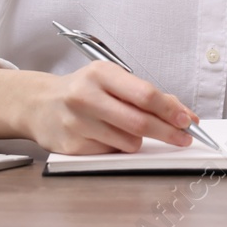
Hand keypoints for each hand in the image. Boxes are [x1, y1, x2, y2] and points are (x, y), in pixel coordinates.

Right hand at [24, 61, 200, 154]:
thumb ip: (146, 95)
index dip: (170, 109)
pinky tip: (105, 135)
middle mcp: (86, 96)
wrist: (39, 104)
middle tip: (183, 137)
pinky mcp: (72, 147)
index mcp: (100, 73)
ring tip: (124, 128)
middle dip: (168, 132)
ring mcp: (77, 123)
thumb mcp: (111, 81)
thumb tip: (182, 113)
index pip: (144, 94)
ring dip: (138, 140)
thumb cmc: (83, 91)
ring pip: (129, 142)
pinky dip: (118, 147)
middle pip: (139, 121)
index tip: (187, 120)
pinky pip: (111, 153)